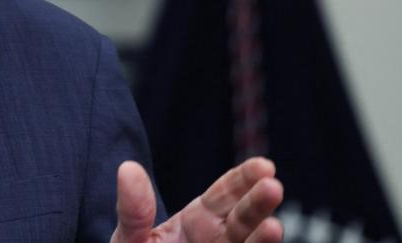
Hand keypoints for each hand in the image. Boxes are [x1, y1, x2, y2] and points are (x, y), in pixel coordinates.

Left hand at [111, 157, 282, 242]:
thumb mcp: (129, 237)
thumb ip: (133, 210)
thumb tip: (128, 167)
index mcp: (197, 222)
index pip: (225, 195)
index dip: (244, 179)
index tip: (264, 166)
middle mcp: (217, 241)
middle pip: (243, 219)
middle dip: (258, 204)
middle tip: (272, 187)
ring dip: (262, 238)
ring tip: (273, 227)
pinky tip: (263, 242)